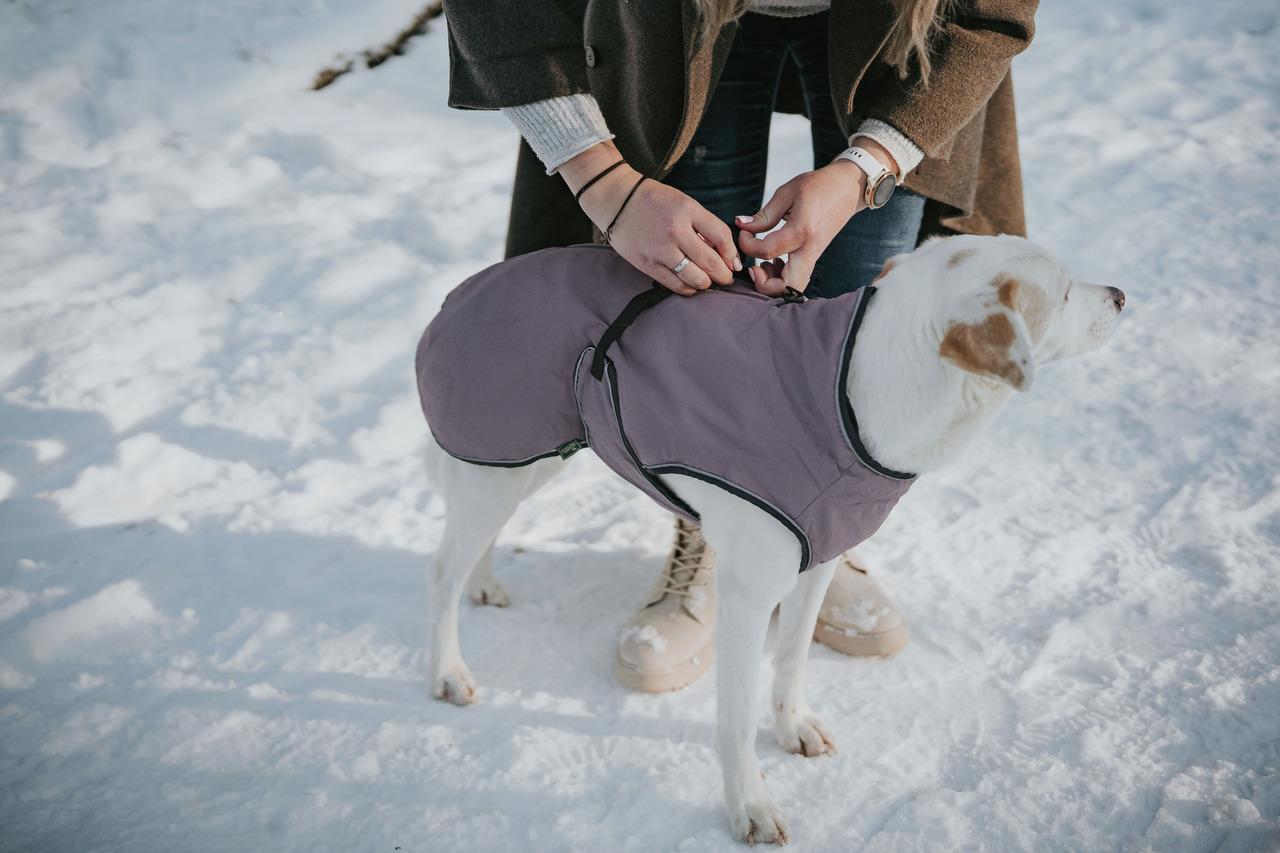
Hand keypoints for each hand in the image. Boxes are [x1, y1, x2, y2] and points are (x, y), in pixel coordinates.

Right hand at [561, 143, 739, 294]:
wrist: (617, 201)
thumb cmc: (653, 201)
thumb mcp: (683, 202)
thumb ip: (703, 225)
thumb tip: (724, 253)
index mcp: (687, 209)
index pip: (721, 237)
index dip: (732, 254)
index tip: (734, 262)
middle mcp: (675, 230)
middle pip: (711, 262)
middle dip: (724, 275)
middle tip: (726, 278)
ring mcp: (660, 249)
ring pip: (695, 278)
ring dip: (707, 284)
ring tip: (709, 282)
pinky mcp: (647, 264)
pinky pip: (675, 284)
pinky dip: (689, 288)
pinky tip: (692, 285)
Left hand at [735, 140, 897, 295]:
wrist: (848, 188)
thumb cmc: (819, 186)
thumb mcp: (787, 193)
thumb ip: (764, 214)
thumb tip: (741, 225)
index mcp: (802, 230)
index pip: (767, 251)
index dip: (748, 245)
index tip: (745, 232)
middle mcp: (809, 249)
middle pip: (787, 286)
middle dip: (764, 284)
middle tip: (753, 268)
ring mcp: (813, 256)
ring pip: (794, 287)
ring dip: (773, 283)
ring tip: (762, 264)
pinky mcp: (813, 257)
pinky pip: (797, 278)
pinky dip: (781, 277)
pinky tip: (773, 260)